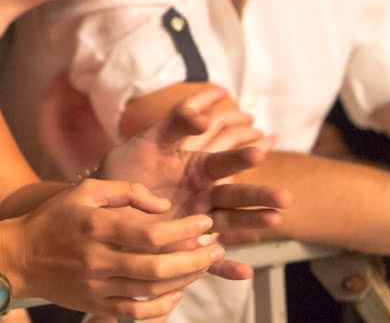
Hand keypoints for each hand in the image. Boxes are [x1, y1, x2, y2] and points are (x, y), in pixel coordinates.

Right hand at [6, 178, 225, 318]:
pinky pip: (135, 311)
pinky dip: (161, 306)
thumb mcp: (86, 191)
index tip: (205, 223)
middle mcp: (98, 258)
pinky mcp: (95, 303)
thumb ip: (126, 191)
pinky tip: (177, 292)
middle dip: (194, 258)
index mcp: (97, 226)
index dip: (184, 230)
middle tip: (216, 247)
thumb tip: (163, 206)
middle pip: (157, 266)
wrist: (18, 255)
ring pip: (151, 289)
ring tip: (205, 265)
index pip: (151, 233)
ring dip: (185, 278)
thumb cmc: (55, 218)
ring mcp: (97, 285)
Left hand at [99, 88, 286, 273]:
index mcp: (196, 168)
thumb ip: (174, 124)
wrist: (105, 202)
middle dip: (258, 194)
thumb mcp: (149, 140)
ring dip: (252, 223)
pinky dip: (226, 267)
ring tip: (276, 220)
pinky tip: (244, 273)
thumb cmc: (126, 167)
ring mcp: (198, 221)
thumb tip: (200, 115)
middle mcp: (203, 194)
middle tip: (284, 196)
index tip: (261, 148)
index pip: (225, 160)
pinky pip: (209, 260)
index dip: (243, 156)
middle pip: (235, 193)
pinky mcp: (187, 246)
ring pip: (230, 222)